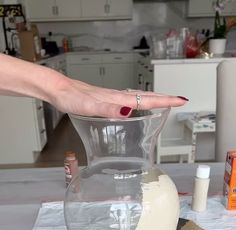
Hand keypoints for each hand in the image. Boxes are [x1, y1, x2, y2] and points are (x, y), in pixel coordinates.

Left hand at [50, 77, 188, 117]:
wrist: (59, 90)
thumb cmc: (71, 98)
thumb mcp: (89, 107)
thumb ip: (108, 109)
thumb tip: (128, 112)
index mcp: (117, 99)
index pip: (146, 100)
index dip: (164, 101)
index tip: (180, 100)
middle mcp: (116, 97)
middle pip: (145, 97)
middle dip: (164, 99)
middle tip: (179, 100)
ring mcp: (111, 97)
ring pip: (138, 97)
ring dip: (153, 99)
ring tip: (164, 102)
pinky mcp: (105, 100)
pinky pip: (128, 100)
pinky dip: (138, 102)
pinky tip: (134, 106)